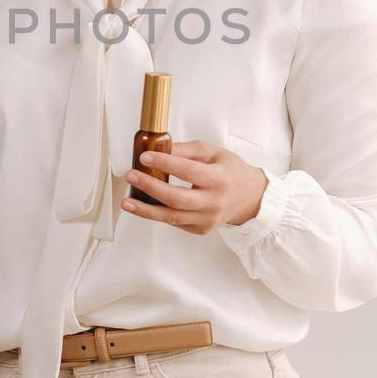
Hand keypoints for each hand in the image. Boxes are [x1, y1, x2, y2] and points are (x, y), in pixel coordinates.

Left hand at [121, 140, 268, 233]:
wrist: (250, 198)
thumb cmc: (230, 171)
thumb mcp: (214, 152)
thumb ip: (188, 149)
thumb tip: (161, 147)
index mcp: (220, 179)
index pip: (189, 171)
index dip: (165, 163)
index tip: (145, 156)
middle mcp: (214, 202)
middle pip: (177, 198)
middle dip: (150, 187)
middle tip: (131, 175)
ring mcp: (208, 219)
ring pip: (172, 217)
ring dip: (146, 210)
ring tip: (126, 201)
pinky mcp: (201, 229)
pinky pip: (175, 222)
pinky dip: (157, 214)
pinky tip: (142, 206)